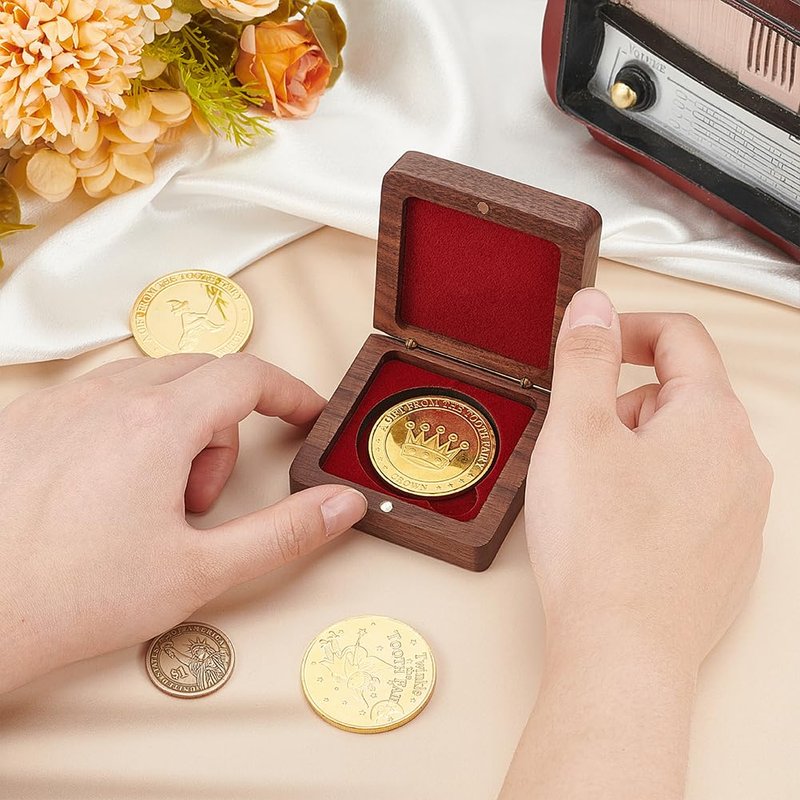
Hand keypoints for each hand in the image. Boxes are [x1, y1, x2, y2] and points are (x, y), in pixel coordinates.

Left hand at [0, 353, 366, 693]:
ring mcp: (60, 404)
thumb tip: (338, 505)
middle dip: (225, 427)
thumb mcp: (201, 571)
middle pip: (201, 378)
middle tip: (203, 497)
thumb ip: (284, 533)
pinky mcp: (26, 420)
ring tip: (150, 499)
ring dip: (174, 428)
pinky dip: (126, 428)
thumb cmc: (72, 598)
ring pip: (149, 384)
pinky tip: (107, 488)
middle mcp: (105, 399)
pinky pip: (99, 397)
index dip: (288, 392)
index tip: (304, 414)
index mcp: (156, 425)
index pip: (247, 375)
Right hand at [501, 289, 770, 799]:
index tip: (592, 342)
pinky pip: (690, 497)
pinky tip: (614, 529)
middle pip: (681, 395)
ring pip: (684, 449)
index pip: (682, 337)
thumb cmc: (601, 547)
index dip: (630, 327)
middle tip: (577, 437)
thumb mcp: (576, 430)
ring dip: (635, 449)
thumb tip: (595, 306)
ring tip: (591, 490)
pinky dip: (650, 493)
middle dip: (623, 401)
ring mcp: (740, 513)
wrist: (622, 653)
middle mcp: (742, 461)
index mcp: (712, 418)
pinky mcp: (726, 554)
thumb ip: (586, 356)